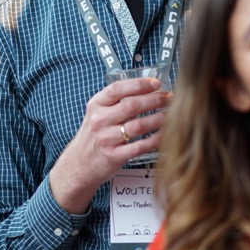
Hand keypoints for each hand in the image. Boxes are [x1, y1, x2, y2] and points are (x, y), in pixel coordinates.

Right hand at [47, 76, 168, 213]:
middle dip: (154, 100)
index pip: (117, 89)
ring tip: (171, 114)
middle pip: (131, 106)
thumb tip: (146, 90)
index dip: (139, 84)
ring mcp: (106, 139)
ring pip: (138, 126)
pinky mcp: (114, 156)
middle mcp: (99, 121)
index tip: (156, 83)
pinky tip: (164, 134)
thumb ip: (114, 103)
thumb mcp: (96, 115)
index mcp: (95, 106)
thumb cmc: (92, 137)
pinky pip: (140, 146)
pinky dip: (155, 140)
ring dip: (158, 119)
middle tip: (169, 97)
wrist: (78, 165)